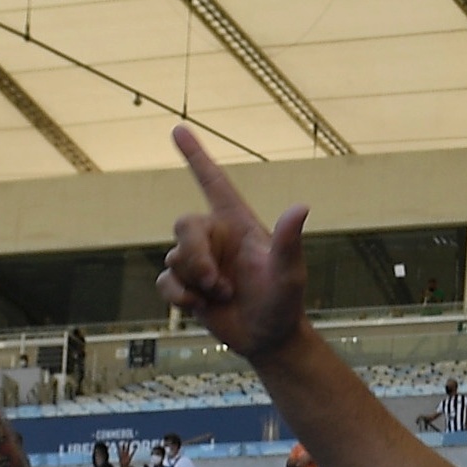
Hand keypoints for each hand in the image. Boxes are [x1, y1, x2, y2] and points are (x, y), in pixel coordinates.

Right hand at [159, 130, 310, 363]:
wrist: (268, 338)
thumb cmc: (284, 302)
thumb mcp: (289, 273)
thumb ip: (289, 241)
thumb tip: (301, 207)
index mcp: (238, 224)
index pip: (214, 182)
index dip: (196, 156)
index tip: (178, 128)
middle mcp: (217, 237)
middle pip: (183, 224)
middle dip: (195, 255)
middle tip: (217, 282)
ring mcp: (200, 261)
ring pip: (173, 257)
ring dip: (196, 281)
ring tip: (223, 296)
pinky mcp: (186, 285)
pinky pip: (165, 281)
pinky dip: (179, 296)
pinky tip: (198, 306)